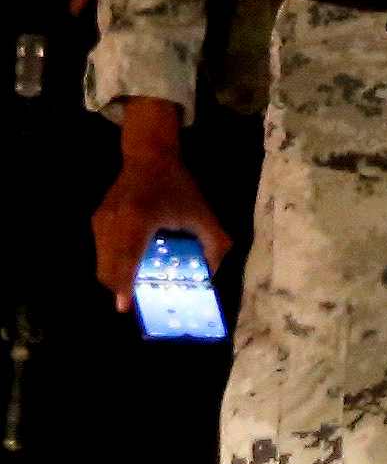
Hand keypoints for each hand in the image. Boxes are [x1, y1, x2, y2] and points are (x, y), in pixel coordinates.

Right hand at [92, 101, 230, 308]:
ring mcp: (100, 222)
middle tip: (136, 302)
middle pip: (108, 267)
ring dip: (115, 279)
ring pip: (101, 263)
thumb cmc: (178, 186)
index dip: (125, 285)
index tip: (125, 306)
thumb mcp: (202, 213)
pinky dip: (112, 265)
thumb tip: (212, 272)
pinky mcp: (96, 221)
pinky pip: (100, 252)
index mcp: (138, 220)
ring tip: (133, 288)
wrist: (149, 157)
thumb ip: (214, 243)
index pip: (127, 258)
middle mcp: (113, 222)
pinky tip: (130, 268)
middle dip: (120, 289)